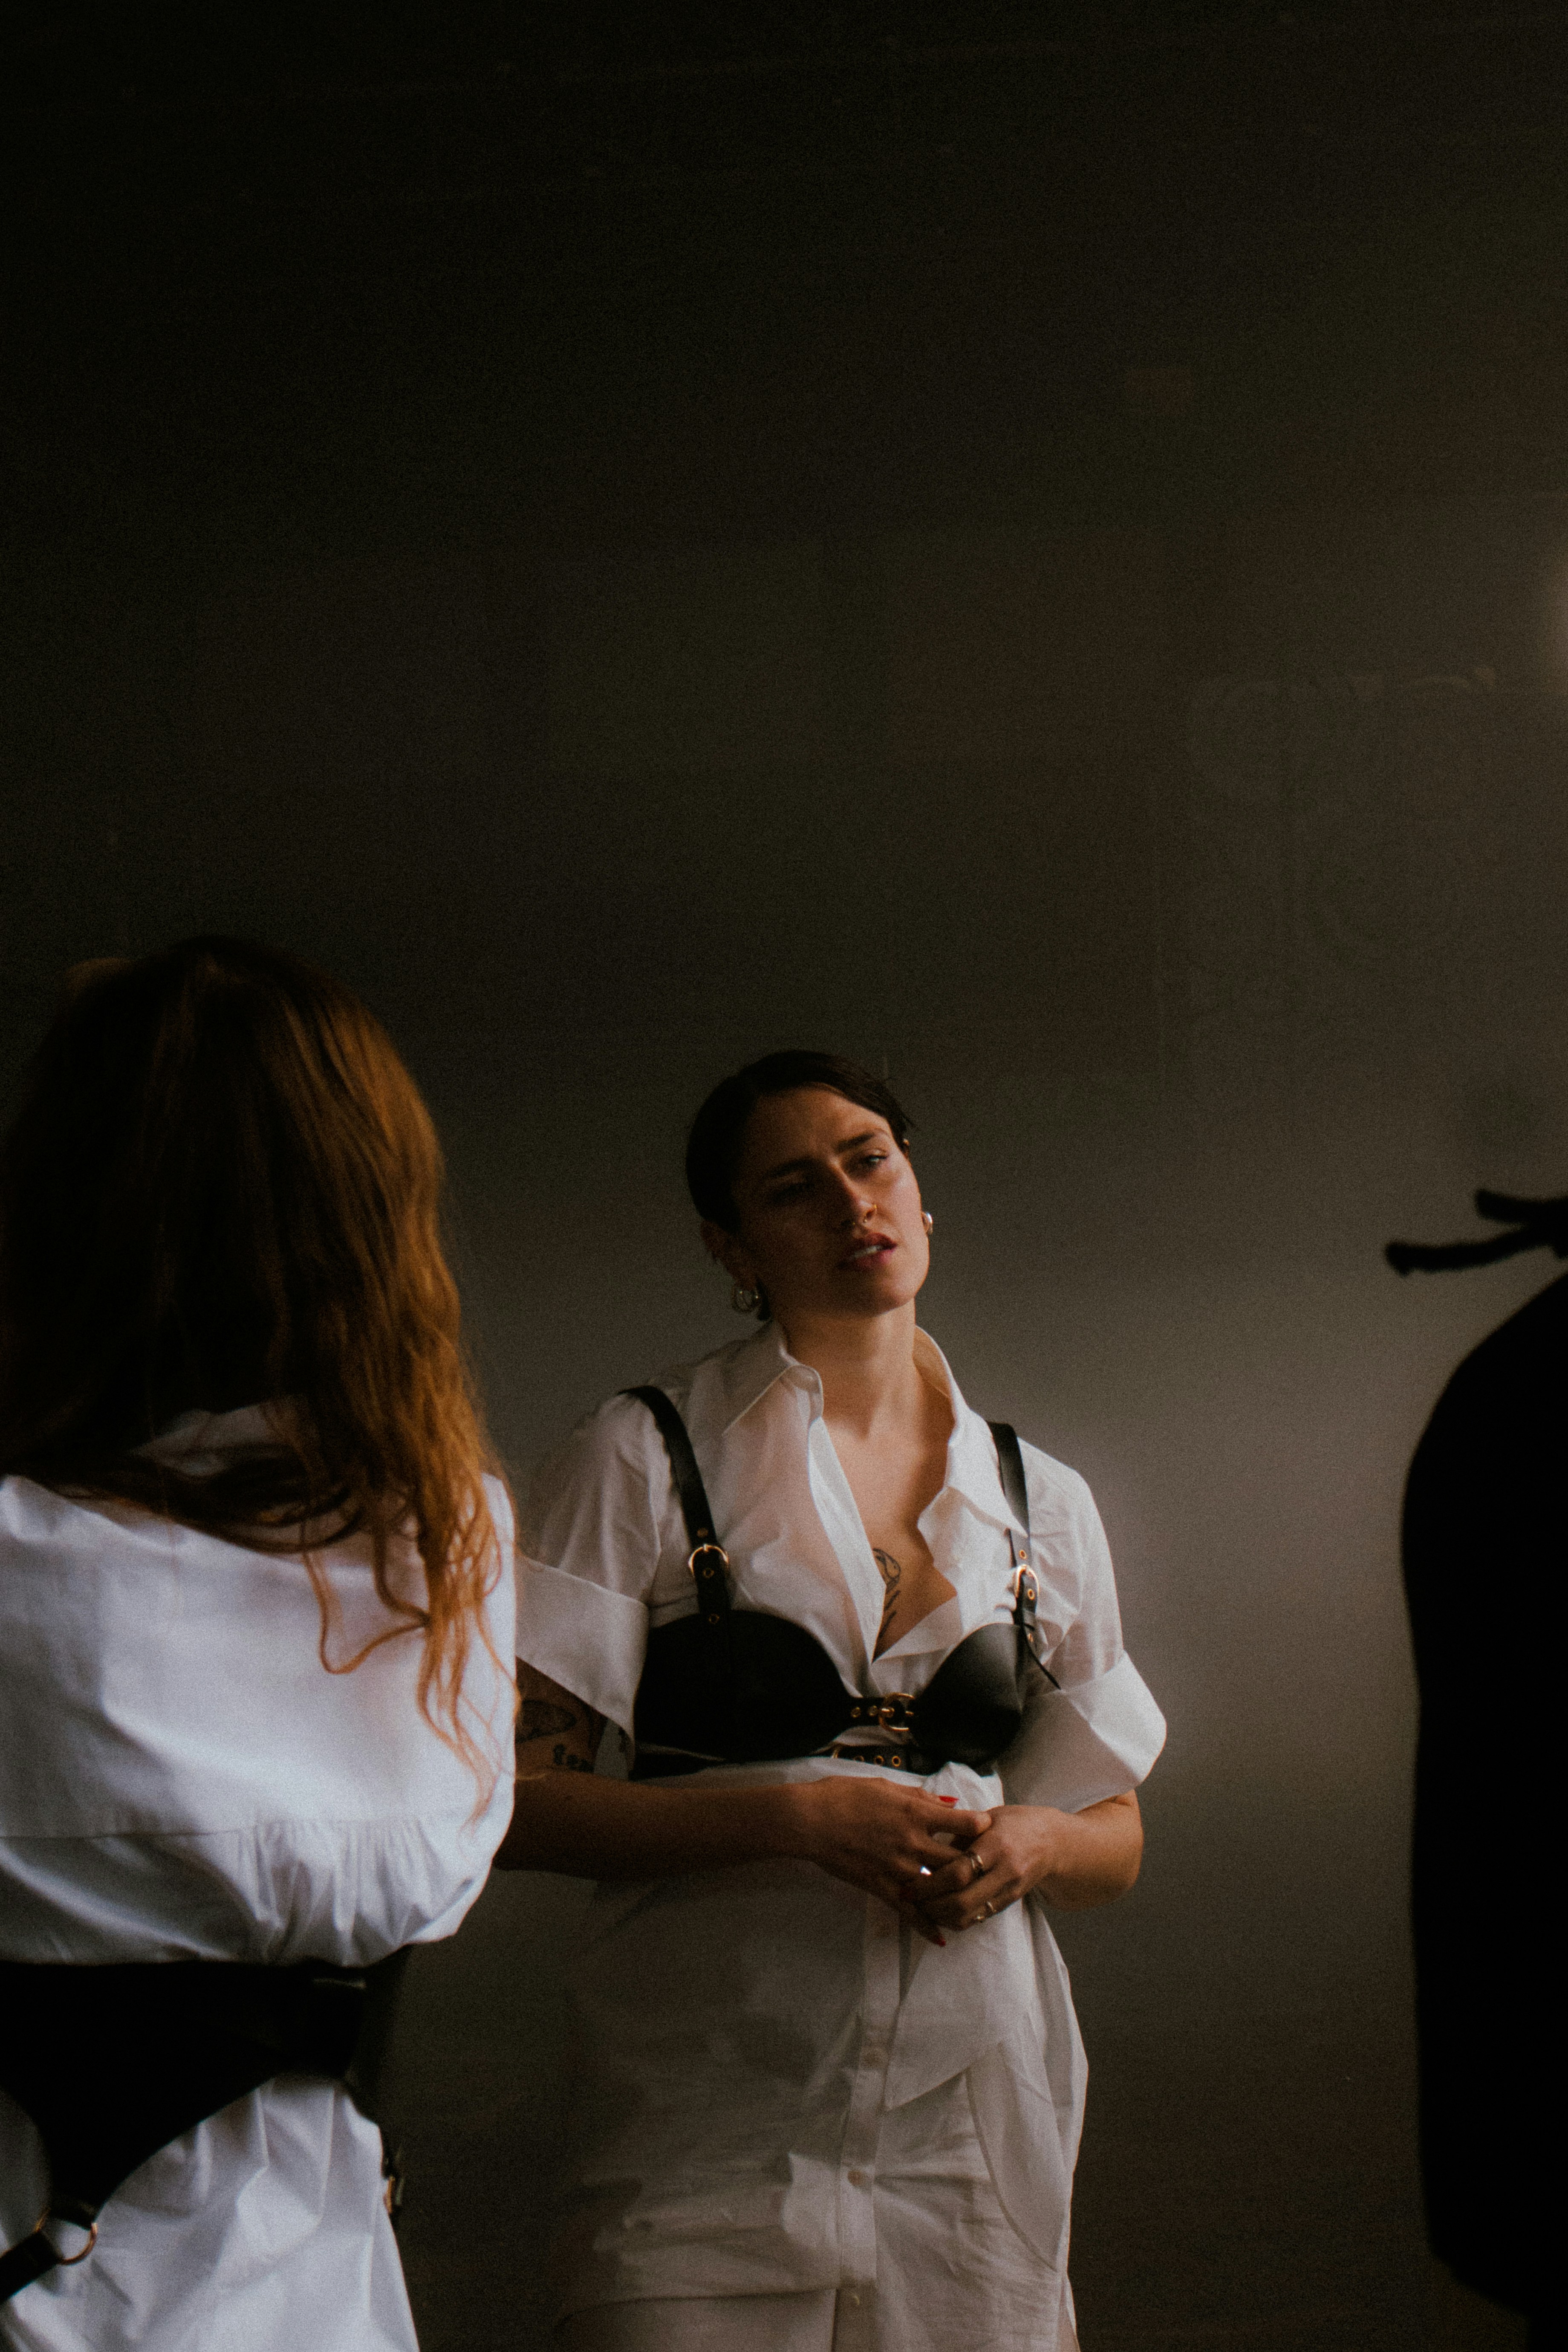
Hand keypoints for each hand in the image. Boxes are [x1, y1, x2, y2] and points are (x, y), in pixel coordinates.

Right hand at [790, 1778, 991, 1943]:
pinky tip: (942, 1938)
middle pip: (959, 1859)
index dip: (982, 1826)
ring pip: (940, 1887)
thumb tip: (949, 1803)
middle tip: (983, 1867)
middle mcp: (913, 1841)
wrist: (810, 1820)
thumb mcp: (886, 1787)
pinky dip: (927, 1926)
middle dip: (975, 1864)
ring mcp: (899, 1867)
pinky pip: (910, 1912)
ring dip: (956, 1894)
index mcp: (916, 1812)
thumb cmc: (844, 1795)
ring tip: (971, 1899)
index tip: (988, 1829)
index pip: (965, 1822)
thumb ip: (921, 1797)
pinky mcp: (882, 1886)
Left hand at [906, 1804, 1066, 1933]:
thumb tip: (926, 1844)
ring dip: (939, 1915)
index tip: (909, 1882)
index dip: (930, 1882)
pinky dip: (955, 1918)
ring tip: (920, 1905)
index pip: (959, 1871)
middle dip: (929, 1904)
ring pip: (968, 1916)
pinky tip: (939, 1910)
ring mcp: (1008, 1890)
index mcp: (996, 1844)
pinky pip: (977, 1918)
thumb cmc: (1016, 1824)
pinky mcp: (1008, 1903)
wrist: (1054, 1843)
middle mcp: (1004, 1871)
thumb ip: (959, 1831)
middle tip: (908, 1897)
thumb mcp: (989, 1817)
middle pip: (961, 1901)